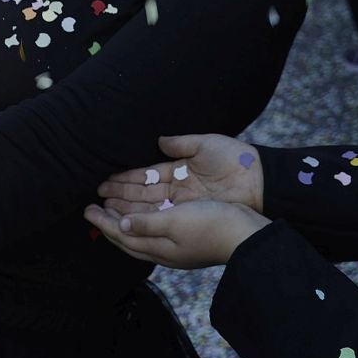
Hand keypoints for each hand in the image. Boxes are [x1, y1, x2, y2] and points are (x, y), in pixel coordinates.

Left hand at [82, 200, 268, 268]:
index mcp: (159, 247)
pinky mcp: (188, 239)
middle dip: (110, 223)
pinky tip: (145, 214)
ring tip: (114, 208)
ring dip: (126, 220)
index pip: (122, 235)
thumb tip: (121, 224)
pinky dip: (143, 221)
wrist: (247, 236)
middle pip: (129, 237)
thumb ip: (147, 223)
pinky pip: (155, 230)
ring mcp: (177, 247)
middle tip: (94, 208)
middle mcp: (164, 250)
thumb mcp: (176, 221)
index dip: (103, 222)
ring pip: (142, 233)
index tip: (87, 209)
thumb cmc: (212, 225)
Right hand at [96, 134, 263, 214]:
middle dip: (120, 194)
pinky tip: (125, 218)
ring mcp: (183, 203)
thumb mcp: (206, 145)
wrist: (261, 181)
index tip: (106, 179)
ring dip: (126, 207)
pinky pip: (161, 216)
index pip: (147, 174)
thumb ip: (181, 144)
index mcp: (181, 169)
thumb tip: (158, 140)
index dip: (127, 177)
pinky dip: (143, 217)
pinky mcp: (190, 215)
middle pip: (143, 192)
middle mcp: (179, 188)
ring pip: (148, 206)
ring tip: (104, 207)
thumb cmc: (236, 159)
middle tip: (97, 196)